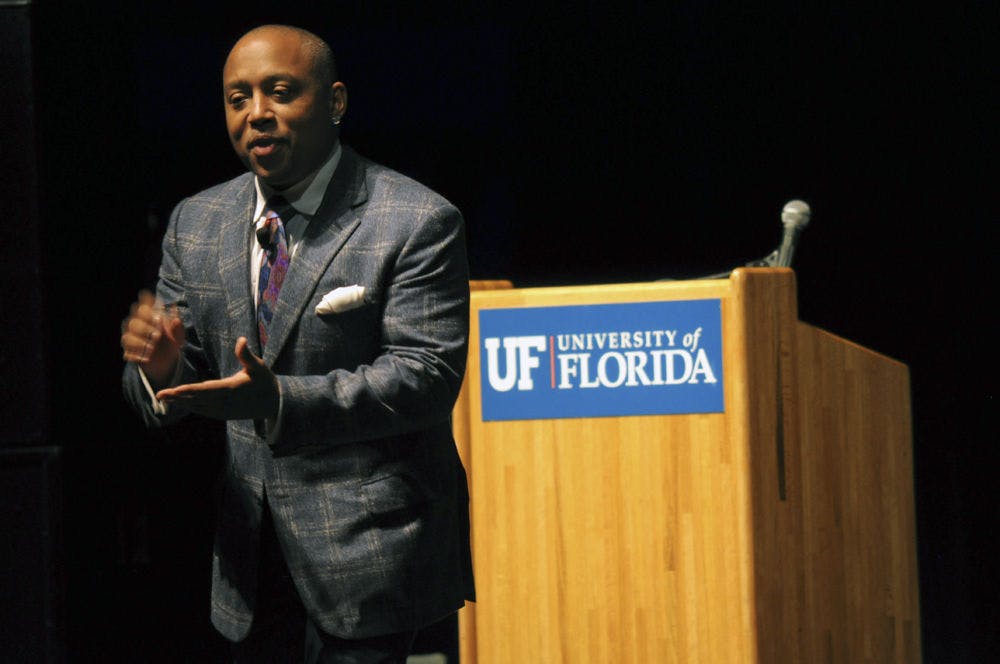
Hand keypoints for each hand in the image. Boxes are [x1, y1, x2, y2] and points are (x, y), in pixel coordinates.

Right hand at [121, 290, 183, 387]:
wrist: (167, 360)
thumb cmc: (171, 341)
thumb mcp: (178, 335)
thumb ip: (177, 327)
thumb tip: (176, 319)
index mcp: (149, 318)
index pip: (143, 308)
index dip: (148, 310)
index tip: (160, 318)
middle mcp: (137, 326)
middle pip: (133, 323)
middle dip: (145, 328)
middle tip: (158, 335)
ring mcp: (131, 339)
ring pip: (127, 338)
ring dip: (140, 343)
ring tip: (152, 348)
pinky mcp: (129, 352)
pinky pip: (127, 353)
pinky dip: (137, 355)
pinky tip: (147, 358)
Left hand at [155, 337, 278, 420]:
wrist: (275, 403)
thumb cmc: (266, 382)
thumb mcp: (259, 366)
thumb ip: (246, 354)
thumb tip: (241, 339)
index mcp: (231, 389)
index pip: (204, 389)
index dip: (187, 390)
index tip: (172, 390)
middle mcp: (224, 402)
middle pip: (196, 399)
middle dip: (177, 397)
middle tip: (159, 394)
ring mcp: (224, 410)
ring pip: (198, 406)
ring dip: (181, 402)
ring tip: (165, 398)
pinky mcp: (224, 414)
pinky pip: (204, 411)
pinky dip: (191, 407)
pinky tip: (182, 404)